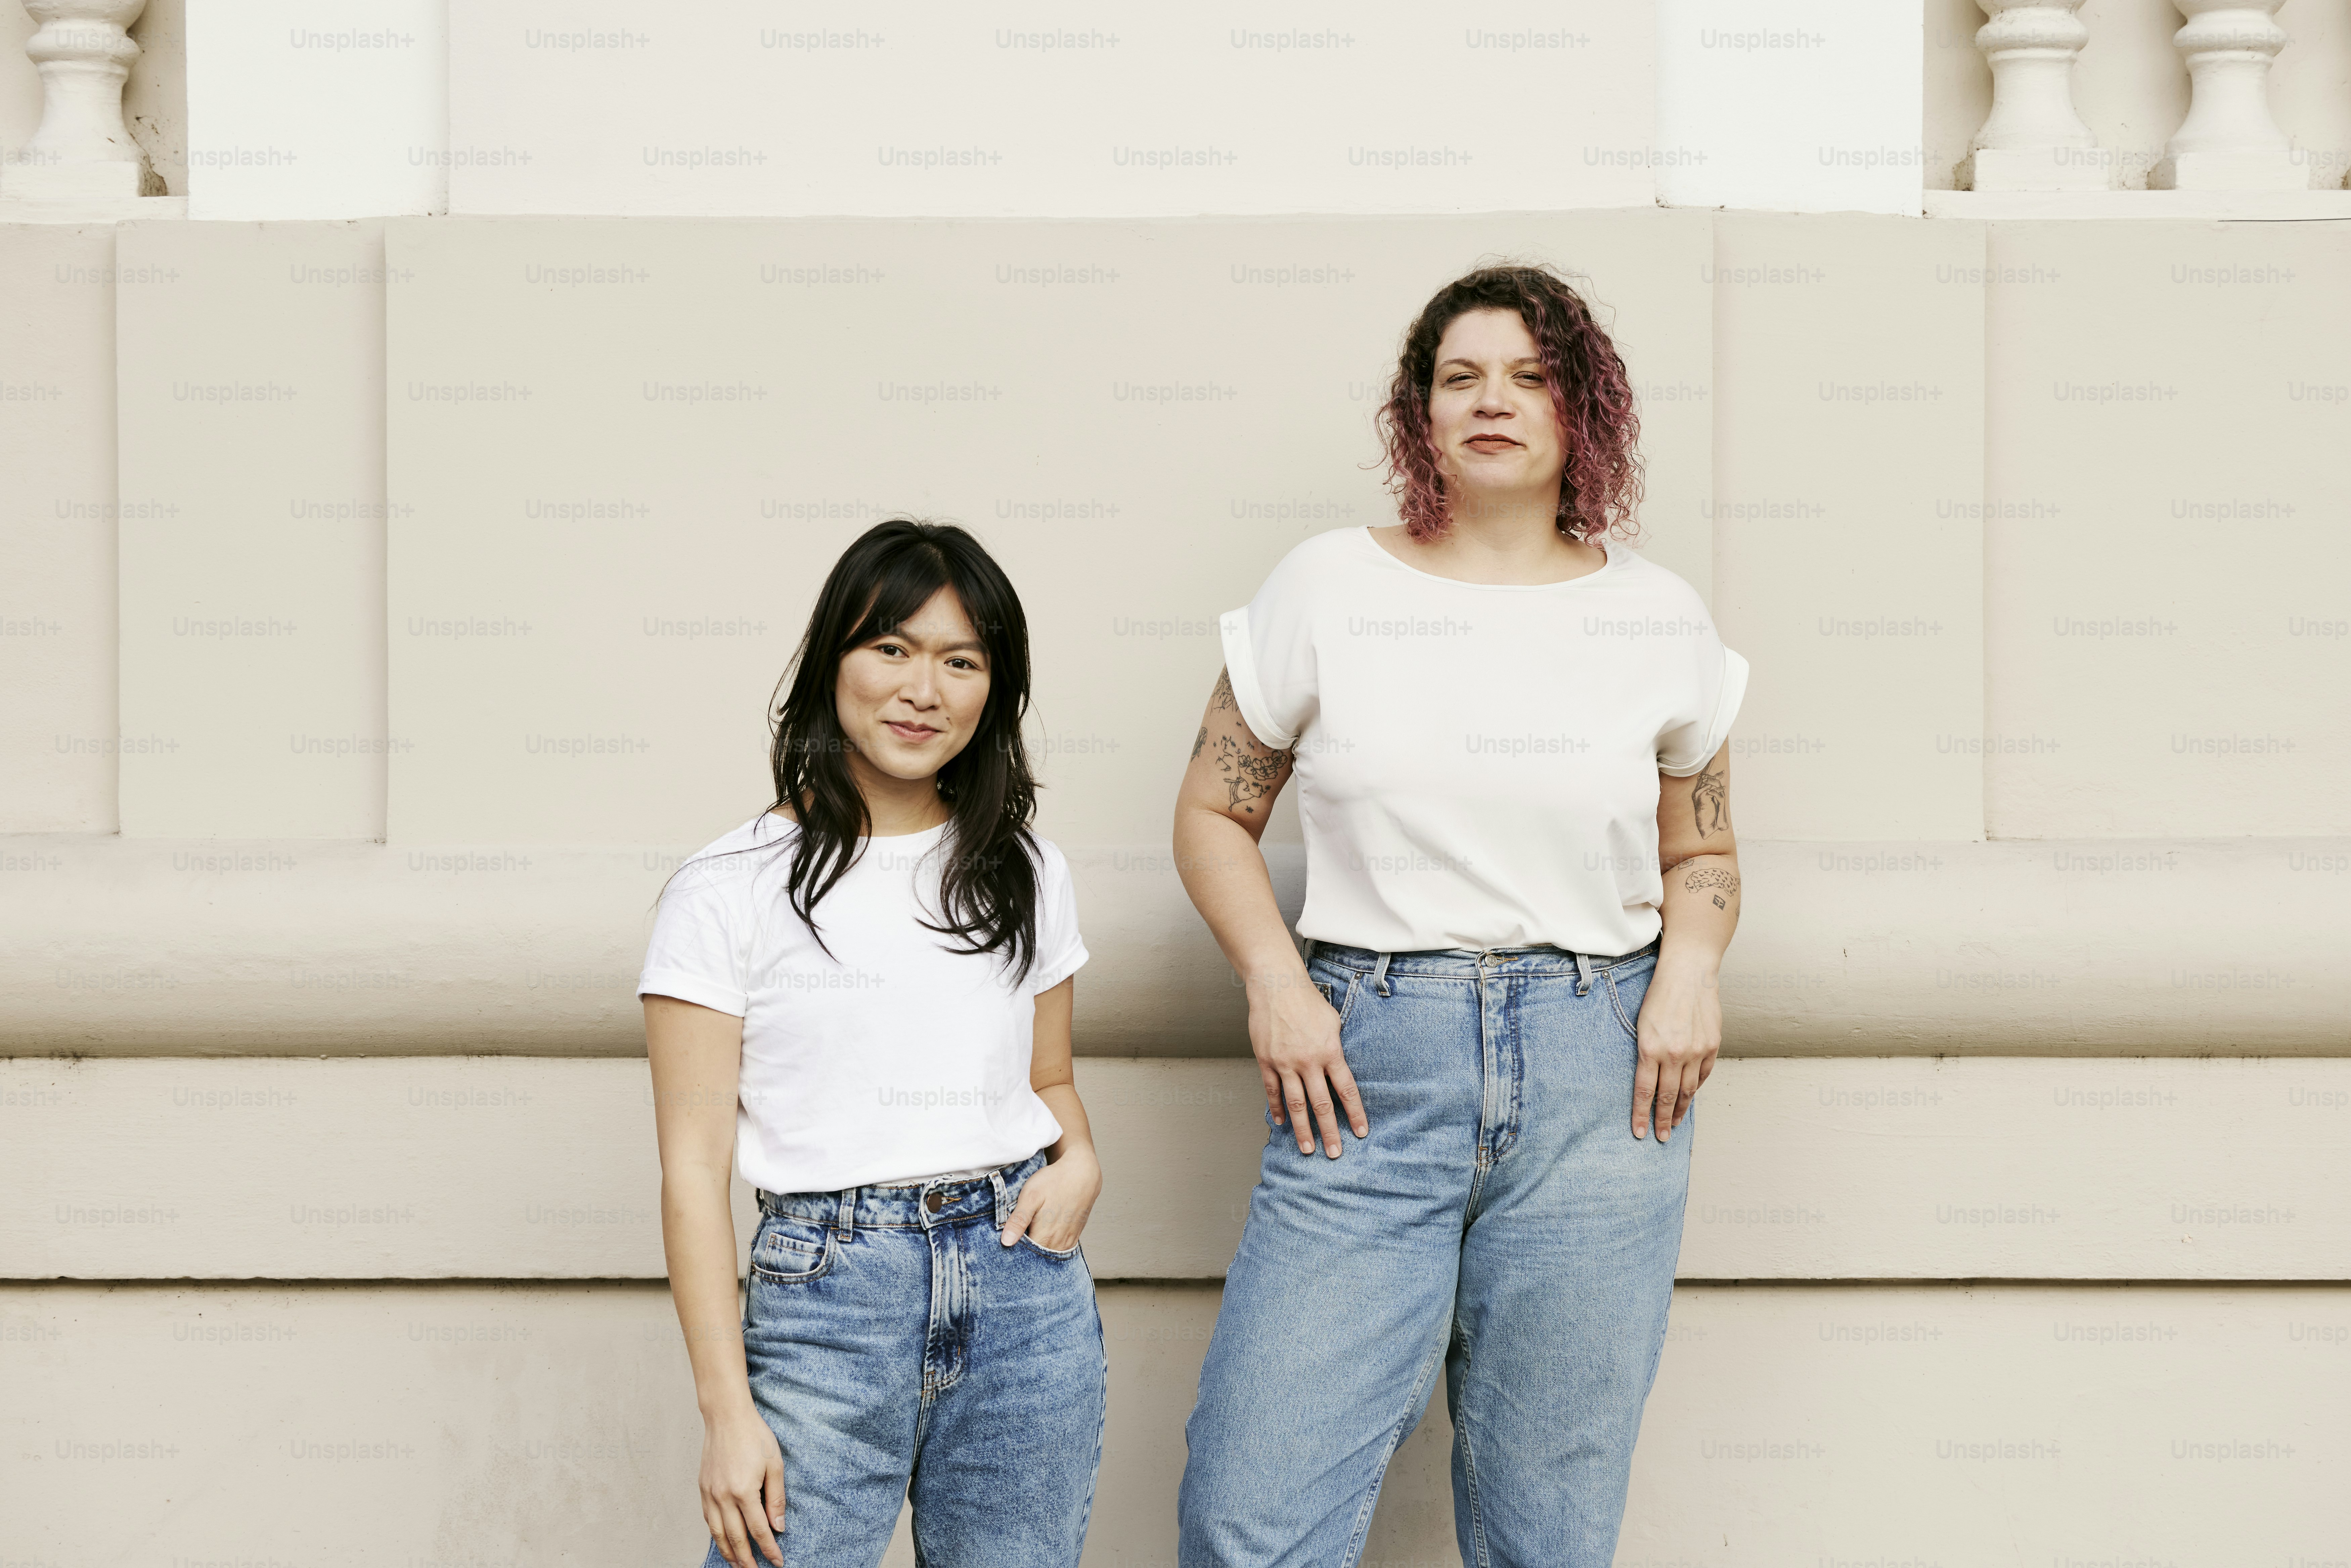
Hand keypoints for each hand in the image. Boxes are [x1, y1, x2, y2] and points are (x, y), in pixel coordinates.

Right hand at [699, 1400, 785, 1567]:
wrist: (726, 1417)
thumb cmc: (754, 1436)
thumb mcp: (775, 1464)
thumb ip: (776, 1497)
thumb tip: (778, 1526)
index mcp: (744, 1491)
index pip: (758, 1530)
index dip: (768, 1548)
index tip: (777, 1561)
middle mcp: (724, 1496)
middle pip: (736, 1538)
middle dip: (747, 1558)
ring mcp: (710, 1493)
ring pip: (718, 1533)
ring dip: (728, 1552)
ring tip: (737, 1564)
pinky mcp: (703, 1488)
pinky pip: (709, 1519)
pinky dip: (716, 1534)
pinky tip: (723, 1540)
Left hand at [1001, 1148, 1100, 1250]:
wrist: (1081, 1173)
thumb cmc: (1054, 1182)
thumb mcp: (1030, 1196)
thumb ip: (1018, 1221)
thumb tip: (1006, 1242)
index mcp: (1044, 1237)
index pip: (1023, 1256)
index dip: (1013, 1252)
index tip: (1005, 1245)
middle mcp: (1058, 1244)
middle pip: (1036, 1258)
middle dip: (1025, 1253)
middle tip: (1016, 1238)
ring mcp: (1068, 1241)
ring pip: (1048, 1254)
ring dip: (1038, 1250)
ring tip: (1029, 1236)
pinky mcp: (1074, 1236)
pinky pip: (1059, 1249)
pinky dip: (1050, 1246)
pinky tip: (1044, 1235)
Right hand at [1248, 969, 1368, 1157]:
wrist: (1277, 986)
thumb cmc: (1308, 1001)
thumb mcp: (1333, 1023)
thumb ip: (1336, 1048)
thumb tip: (1339, 1067)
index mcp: (1330, 1052)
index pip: (1346, 1091)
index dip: (1355, 1114)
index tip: (1360, 1133)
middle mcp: (1309, 1062)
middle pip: (1322, 1104)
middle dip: (1329, 1132)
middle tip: (1335, 1153)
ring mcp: (1285, 1064)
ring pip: (1296, 1104)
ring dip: (1303, 1129)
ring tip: (1307, 1149)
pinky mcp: (1267, 1061)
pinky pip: (1272, 1091)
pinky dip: (1277, 1109)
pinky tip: (1281, 1123)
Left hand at [1632, 956, 1719, 1142]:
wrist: (1688, 972)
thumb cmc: (1659, 995)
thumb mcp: (1641, 1024)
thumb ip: (1646, 1053)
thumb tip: (1647, 1080)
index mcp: (1650, 1048)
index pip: (1645, 1091)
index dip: (1641, 1115)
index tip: (1639, 1133)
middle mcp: (1675, 1054)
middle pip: (1668, 1097)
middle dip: (1662, 1120)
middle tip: (1659, 1137)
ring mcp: (1697, 1051)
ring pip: (1688, 1090)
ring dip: (1680, 1110)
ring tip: (1674, 1124)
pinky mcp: (1712, 1046)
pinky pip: (1703, 1075)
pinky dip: (1695, 1088)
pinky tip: (1689, 1097)